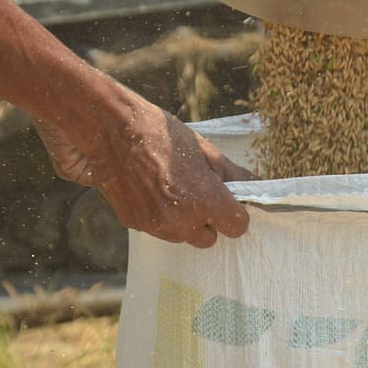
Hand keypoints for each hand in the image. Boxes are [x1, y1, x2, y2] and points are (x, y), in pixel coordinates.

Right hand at [35, 102, 254, 247]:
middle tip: (198, 192)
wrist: (111, 130)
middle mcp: (181, 219)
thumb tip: (256, 184)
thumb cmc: (160, 134)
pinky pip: (158, 229)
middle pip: (209, 238)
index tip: (229, 201)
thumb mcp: (204, 149)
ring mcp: (155, 225)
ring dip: (183, 220)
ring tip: (172, 187)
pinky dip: (159, 215)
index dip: (235, 213)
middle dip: (208, 220)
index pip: (237, 227)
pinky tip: (152, 189)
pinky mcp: (134, 223)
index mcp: (205, 199)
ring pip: (182, 236)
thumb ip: (232, 174)